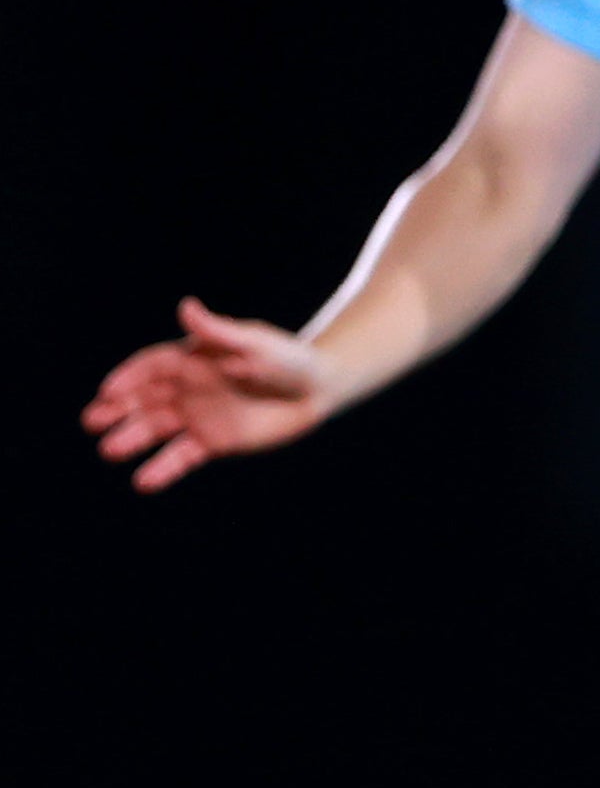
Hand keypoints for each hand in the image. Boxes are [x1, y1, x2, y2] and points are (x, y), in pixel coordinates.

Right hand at [82, 298, 343, 491]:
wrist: (318, 391)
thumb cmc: (288, 359)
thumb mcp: (255, 343)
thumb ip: (218, 331)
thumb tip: (186, 306)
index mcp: (194, 359)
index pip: (151, 366)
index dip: (128, 377)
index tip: (108, 390)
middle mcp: (189, 387)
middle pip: (144, 398)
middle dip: (117, 409)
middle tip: (93, 421)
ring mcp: (198, 415)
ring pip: (155, 428)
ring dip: (132, 439)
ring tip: (110, 450)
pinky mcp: (213, 441)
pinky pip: (181, 456)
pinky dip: (162, 469)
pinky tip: (144, 481)